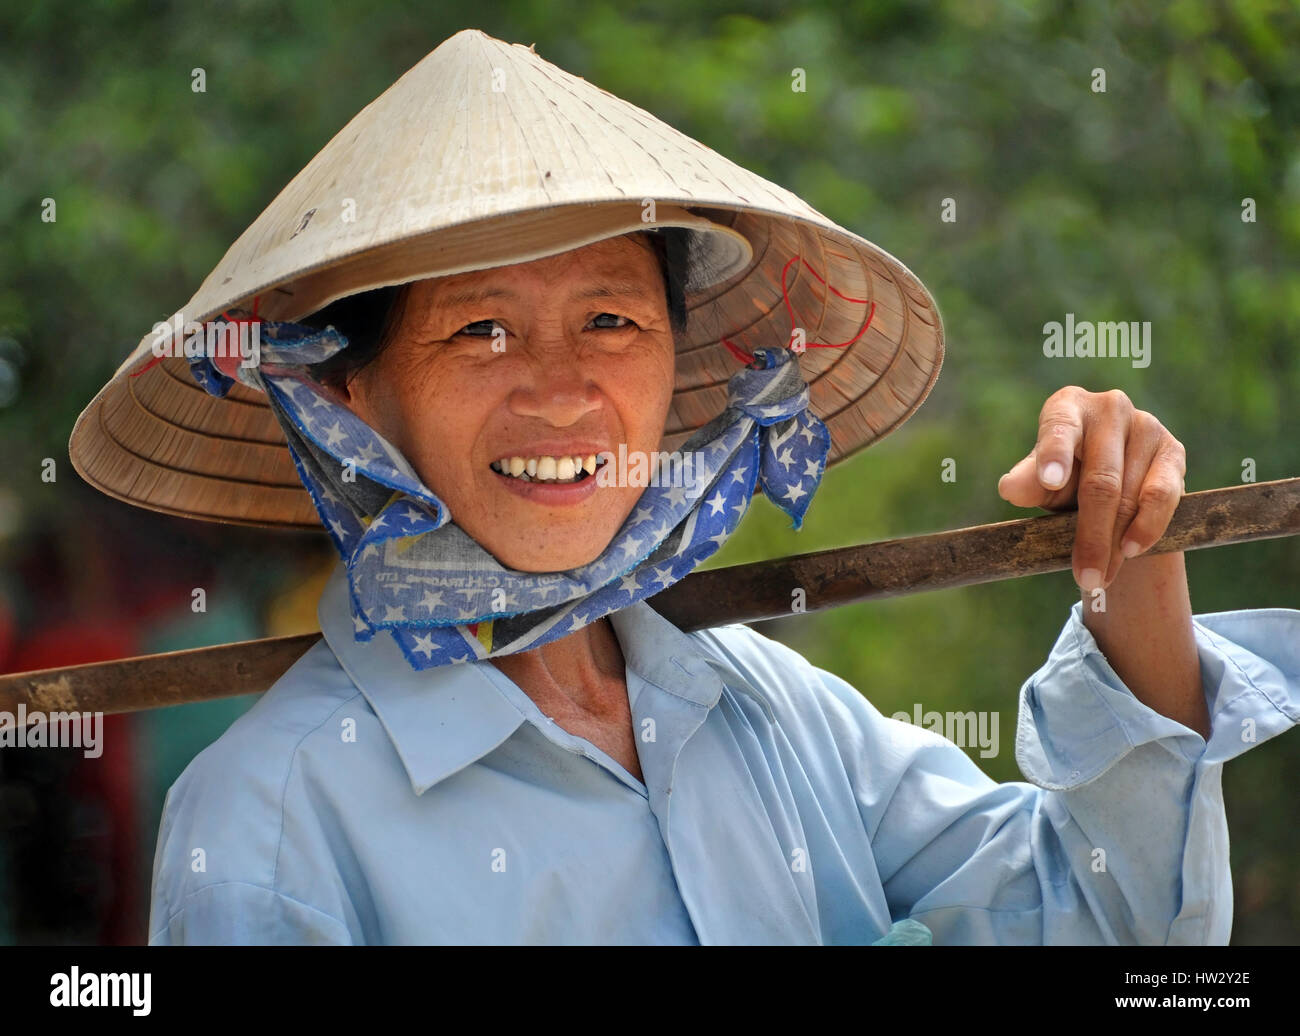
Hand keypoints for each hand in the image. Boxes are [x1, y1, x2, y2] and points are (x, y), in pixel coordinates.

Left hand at [996, 387, 1187, 591]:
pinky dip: (1148, 526)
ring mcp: (1146, 426)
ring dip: (1117, 542)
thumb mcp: (1041, 482)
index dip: (1055, 455)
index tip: (1051, 482)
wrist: (1112, 482)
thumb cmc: (1064, 477)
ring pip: (1131, 495)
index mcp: (1067, 406)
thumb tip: (1011, 487)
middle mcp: (1109, 408)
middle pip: (1100, 481)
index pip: (1059, 428)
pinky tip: (1133, 550)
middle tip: (1086, 576)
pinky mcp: (1172, 451)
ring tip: (1101, 577)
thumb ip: (1028, 483)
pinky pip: (1163, 494)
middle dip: (1092, 534)